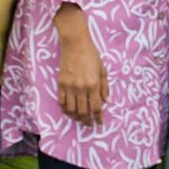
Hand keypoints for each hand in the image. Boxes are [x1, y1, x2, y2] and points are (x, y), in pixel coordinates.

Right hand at [55, 12, 107, 126]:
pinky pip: (62, 102)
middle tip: (89, 125)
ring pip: (71, 109)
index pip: (96, 106)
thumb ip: (105, 87)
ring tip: (80, 119)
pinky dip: (65, 110)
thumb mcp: (102, 69)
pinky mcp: (61, 84)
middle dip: (87, 121)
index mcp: (94, 84)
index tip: (99, 123)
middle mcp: (81, 88)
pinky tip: (69, 111)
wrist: (75, 44)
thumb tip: (107, 102)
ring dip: (76, 117)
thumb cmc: (91, 55)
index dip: (98, 117)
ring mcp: (70, 86)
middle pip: (83, 111)